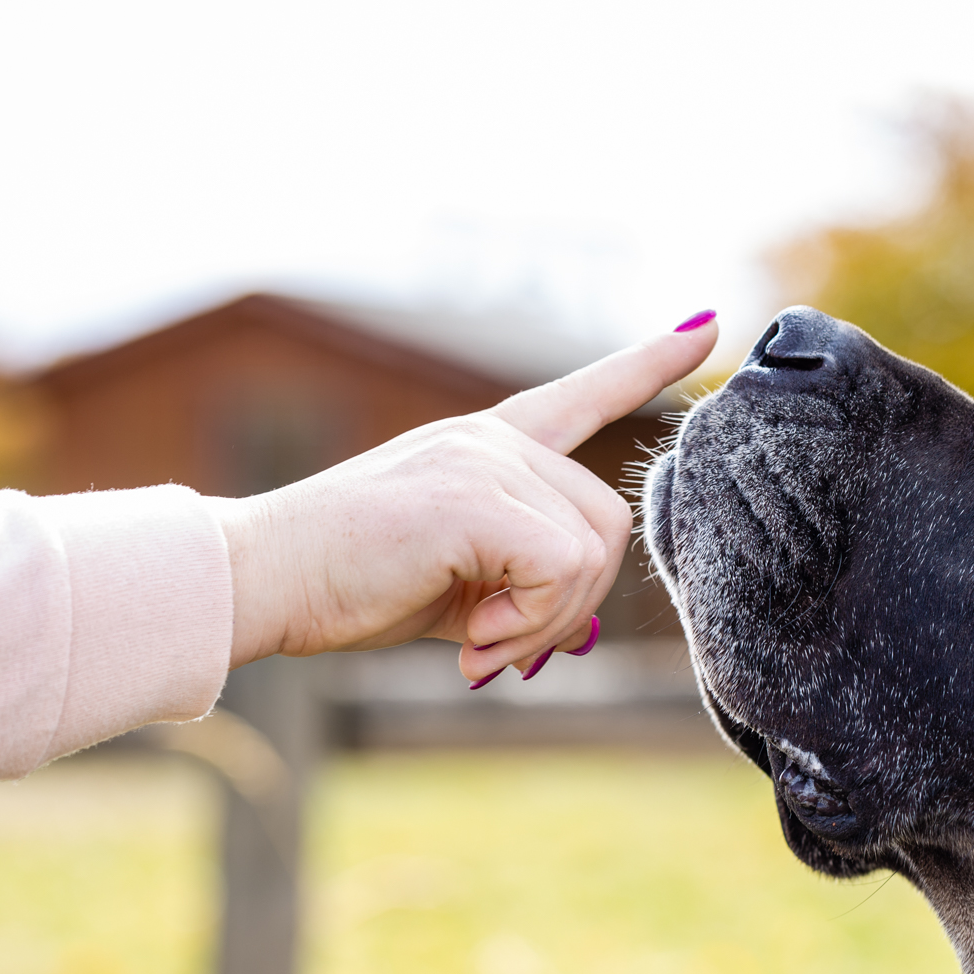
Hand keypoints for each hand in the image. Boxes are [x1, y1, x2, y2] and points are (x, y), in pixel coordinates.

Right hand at [207, 315, 718, 677]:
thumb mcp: (457, 580)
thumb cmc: (351, 583)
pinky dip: (531, 621)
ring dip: (548, 621)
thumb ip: (521, 580)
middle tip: (505, 646)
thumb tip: (583, 626)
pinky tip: (477, 643)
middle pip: (610, 521)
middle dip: (573, 604)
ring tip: (483, 645)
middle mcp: (494, 440)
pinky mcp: (471, 495)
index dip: (648, 366)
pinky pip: (560, 568)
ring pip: (592, 551)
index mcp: (490, 446)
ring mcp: (484, 459)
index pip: (583, 394)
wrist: (265, 581)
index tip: (707, 327)